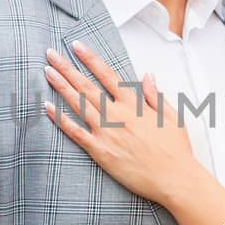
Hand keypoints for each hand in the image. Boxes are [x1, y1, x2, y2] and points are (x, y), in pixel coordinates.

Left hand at [44, 43, 195, 204]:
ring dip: (61, 86)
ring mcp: (107, 133)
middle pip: (87, 86)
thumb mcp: (172, 116)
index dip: (90, 59)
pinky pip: (76, 133)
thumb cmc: (176, 150)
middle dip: (67, 67)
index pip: (107, 75)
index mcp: (135, 104)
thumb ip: (156, 95)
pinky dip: (61, 120)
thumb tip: (147, 75)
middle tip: (50, 54)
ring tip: (47, 72)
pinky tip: (48, 108)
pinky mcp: (101, 152)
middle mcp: (118, 115)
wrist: (174, 179)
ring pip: (79, 104)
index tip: (76, 46)